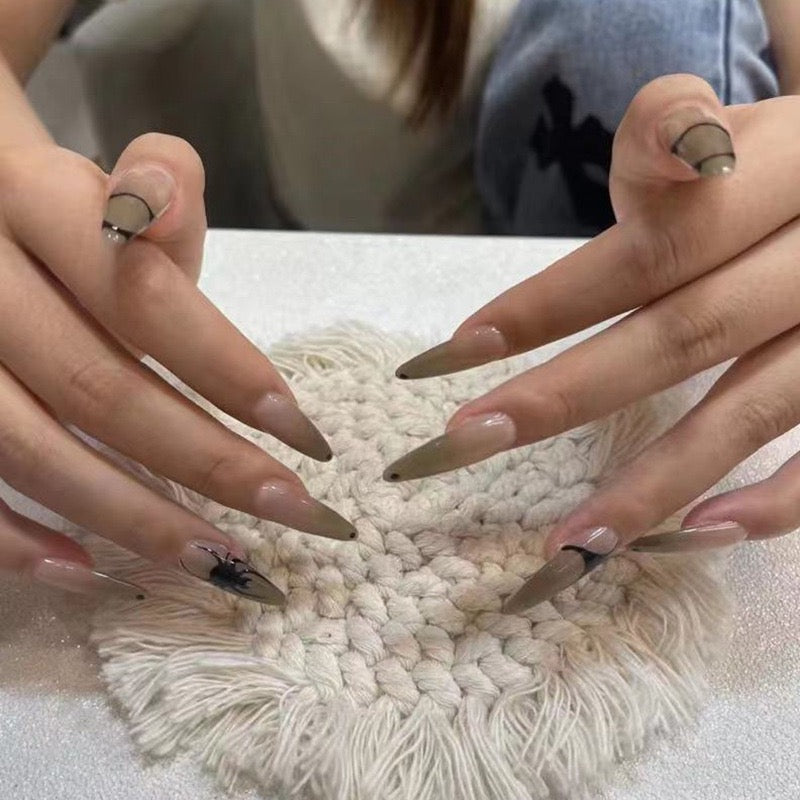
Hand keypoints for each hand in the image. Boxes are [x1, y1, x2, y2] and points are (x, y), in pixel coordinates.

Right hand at [0, 134, 354, 606]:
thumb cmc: (64, 209)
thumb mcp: (115, 182)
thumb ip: (160, 187)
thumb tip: (158, 206)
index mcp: (32, 199)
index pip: (139, 292)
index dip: (225, 368)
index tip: (304, 433)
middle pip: (95, 384)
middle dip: (205, 459)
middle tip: (294, 510)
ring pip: (28, 447)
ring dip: (132, 516)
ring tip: (222, 559)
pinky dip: (12, 540)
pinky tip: (87, 571)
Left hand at [385, 74, 799, 610]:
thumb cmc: (782, 171)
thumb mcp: (738, 130)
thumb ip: (678, 132)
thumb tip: (678, 145)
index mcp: (780, 174)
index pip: (651, 247)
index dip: (550, 303)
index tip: (452, 354)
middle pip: (684, 333)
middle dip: (567, 394)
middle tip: (465, 442)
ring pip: (751, 409)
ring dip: (654, 482)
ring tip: (570, 540)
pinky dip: (779, 501)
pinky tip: (701, 533)